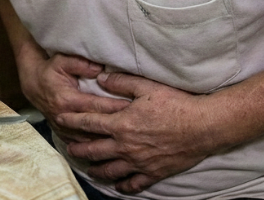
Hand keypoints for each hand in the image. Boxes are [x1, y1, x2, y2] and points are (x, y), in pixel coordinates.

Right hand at [19, 53, 129, 143]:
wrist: (32, 84)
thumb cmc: (50, 70)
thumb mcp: (63, 60)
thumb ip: (81, 64)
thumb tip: (100, 69)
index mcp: (68, 100)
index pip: (97, 107)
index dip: (116, 108)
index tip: (134, 110)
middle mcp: (66, 117)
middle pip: (96, 127)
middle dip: (117, 128)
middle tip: (138, 129)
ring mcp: (63, 129)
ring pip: (89, 142)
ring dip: (107, 144)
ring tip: (127, 144)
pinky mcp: (62, 134)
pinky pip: (80, 146)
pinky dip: (94, 151)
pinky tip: (109, 154)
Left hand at [57, 71, 216, 193]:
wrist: (203, 126)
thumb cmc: (175, 104)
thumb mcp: (146, 86)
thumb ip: (120, 82)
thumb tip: (100, 78)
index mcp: (121, 124)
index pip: (88, 123)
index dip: (72, 121)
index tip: (60, 119)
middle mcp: (125, 146)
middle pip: (93, 150)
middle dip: (78, 149)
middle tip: (69, 147)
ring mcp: (138, 162)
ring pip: (109, 170)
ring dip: (95, 169)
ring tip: (87, 168)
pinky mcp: (153, 173)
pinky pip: (133, 184)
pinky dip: (122, 186)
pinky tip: (118, 185)